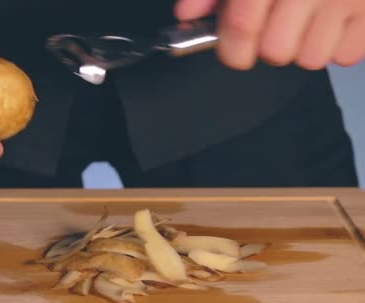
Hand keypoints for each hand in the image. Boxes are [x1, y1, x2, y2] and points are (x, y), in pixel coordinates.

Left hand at [175, 0, 364, 69]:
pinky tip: (328, 22)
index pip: (243, 25)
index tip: (232, 52)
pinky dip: (334, 46)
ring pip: (311, 59)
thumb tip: (187, 15)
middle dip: (267, 47)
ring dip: (301, 48)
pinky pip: (345, 56)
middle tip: (273, 26)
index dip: (232, 49)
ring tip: (303, 21)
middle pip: (276, 52)